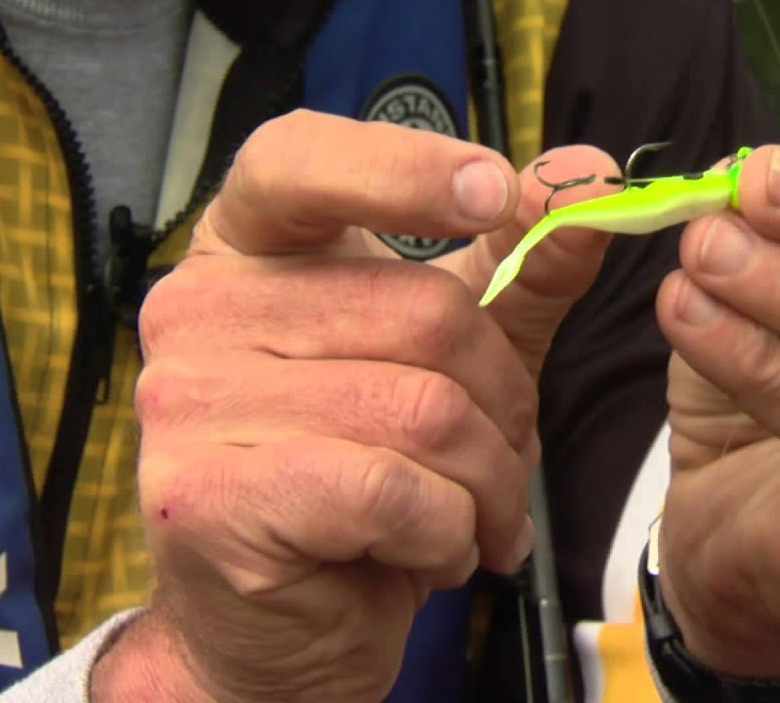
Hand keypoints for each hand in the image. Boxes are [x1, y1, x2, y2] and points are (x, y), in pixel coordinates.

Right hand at [91, 110, 619, 701]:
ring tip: (478, 514)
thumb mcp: (458, 357)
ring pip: (421, 411)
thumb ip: (521, 269)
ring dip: (488, 481)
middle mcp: (199, 309)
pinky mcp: (208, 497)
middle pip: (418, 310)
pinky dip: (449, 531)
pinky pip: (392, 490)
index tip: (496, 194)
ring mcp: (189, 403)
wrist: (290, 620)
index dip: (402, 167)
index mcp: (249, 251)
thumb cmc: (372, 472)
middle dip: (503, 399)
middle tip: (504, 452)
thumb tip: (590, 179)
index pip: (299, 160)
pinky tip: (434, 549)